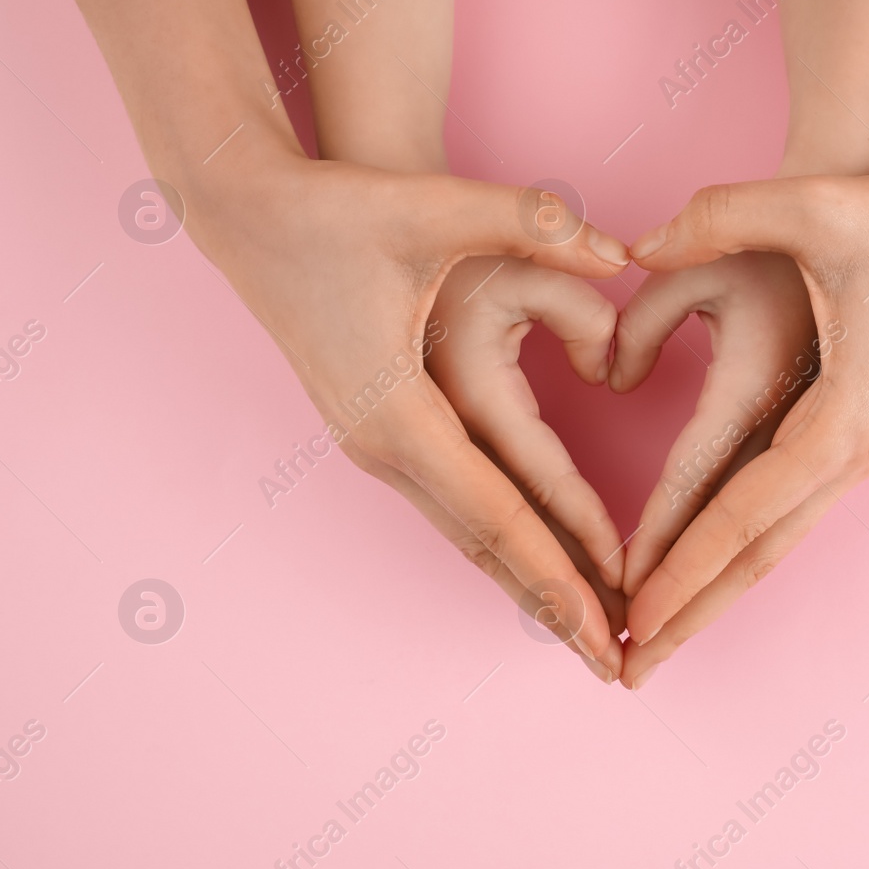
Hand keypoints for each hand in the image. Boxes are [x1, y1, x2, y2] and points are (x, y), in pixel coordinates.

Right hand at [186, 152, 631, 677]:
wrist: (248, 211)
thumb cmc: (338, 208)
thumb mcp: (436, 206)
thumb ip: (535, 223)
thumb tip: (620, 253)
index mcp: (402, 412)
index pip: (504, 514)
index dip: (564, 572)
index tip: (613, 627)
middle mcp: (387, 448)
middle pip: (490, 547)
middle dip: (557, 607)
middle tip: (618, 662)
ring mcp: (377, 448)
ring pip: (470, 536)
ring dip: (532, 582)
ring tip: (592, 629)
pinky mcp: (380, 433)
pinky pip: (456, 508)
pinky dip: (503, 545)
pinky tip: (538, 567)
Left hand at [618, 167, 868, 685]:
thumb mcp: (809, 204)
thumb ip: (716, 216)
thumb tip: (632, 247)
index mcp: (842, 414)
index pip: (741, 510)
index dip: (679, 565)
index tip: (628, 615)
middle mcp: (854, 450)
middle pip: (758, 556)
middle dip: (690, 614)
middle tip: (627, 669)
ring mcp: (859, 450)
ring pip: (774, 545)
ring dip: (713, 595)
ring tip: (655, 640)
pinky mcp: (854, 437)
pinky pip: (785, 515)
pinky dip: (739, 555)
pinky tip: (704, 576)